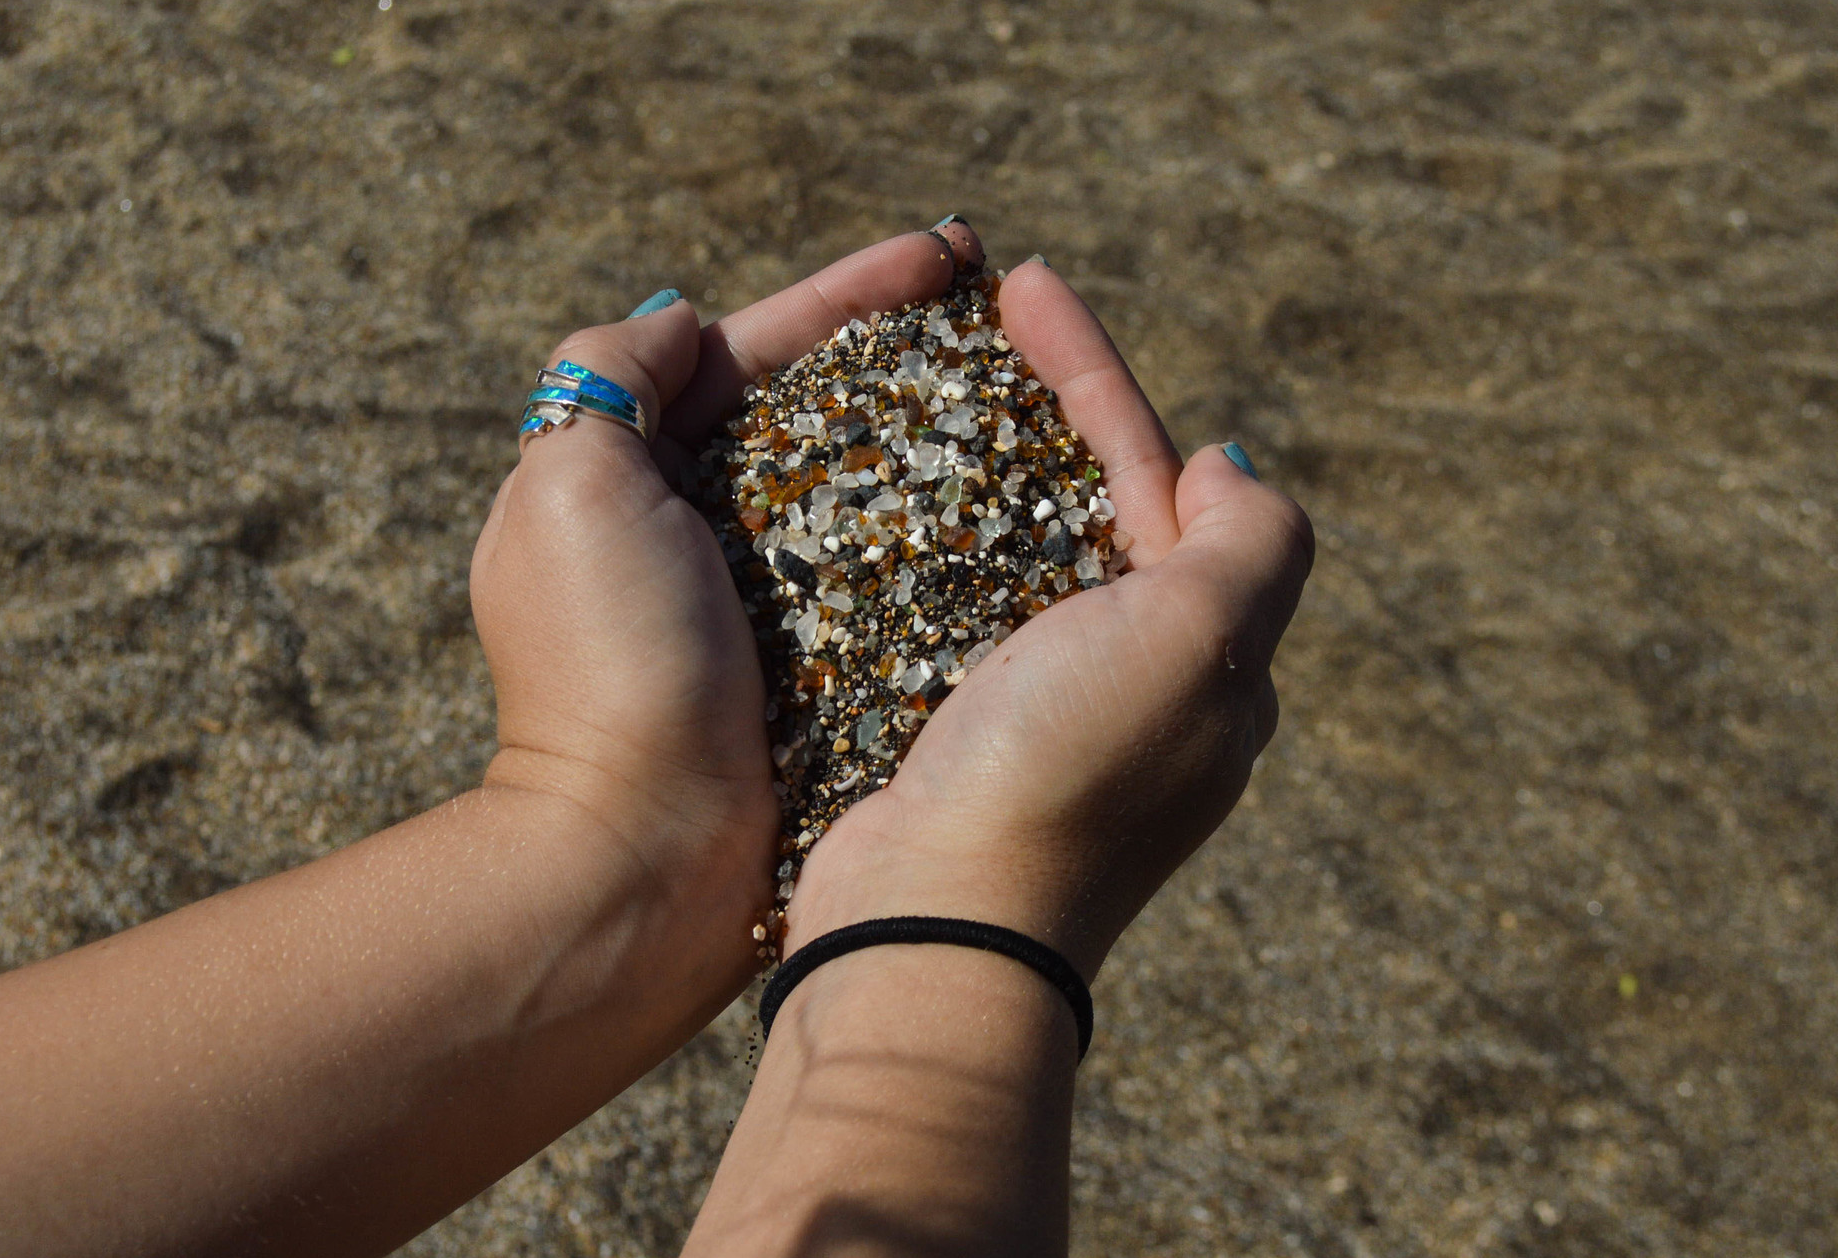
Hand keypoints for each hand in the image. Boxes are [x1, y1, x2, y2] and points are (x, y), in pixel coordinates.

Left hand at [470, 224, 988, 945]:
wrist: (642, 857)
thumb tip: (679, 317)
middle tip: (1002, 299)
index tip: (948, 253)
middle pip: (814, 404)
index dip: (850, 292)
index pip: (751, 348)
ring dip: (932, 423)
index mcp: (634, 474)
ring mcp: (764, 599)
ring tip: (1030, 379)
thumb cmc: (609, 670)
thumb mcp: (568, 494)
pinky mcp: (821, 665)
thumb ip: (607, 377)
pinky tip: (1012, 494)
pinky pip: (889, 567)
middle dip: (903, 344)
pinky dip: (938, 522)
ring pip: (860, 481)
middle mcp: (699, 527)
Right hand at [789, 259, 1314, 979]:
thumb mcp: (1204, 642)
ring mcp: (1043, 713)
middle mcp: (1135, 681)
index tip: (1027, 287)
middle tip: (982, 314)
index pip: (1160, 476)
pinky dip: (933, 542)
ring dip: (985, 466)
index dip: (1097, 374)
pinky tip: (885, 502)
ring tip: (927, 389)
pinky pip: (954, 610)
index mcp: (1206, 653)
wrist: (937, 929)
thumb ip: (1255, 542)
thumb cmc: (1066, 773)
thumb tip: (1230, 467)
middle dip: (1047, 405)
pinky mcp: (956, 736)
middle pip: (1093, 502)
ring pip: (1019, 552)